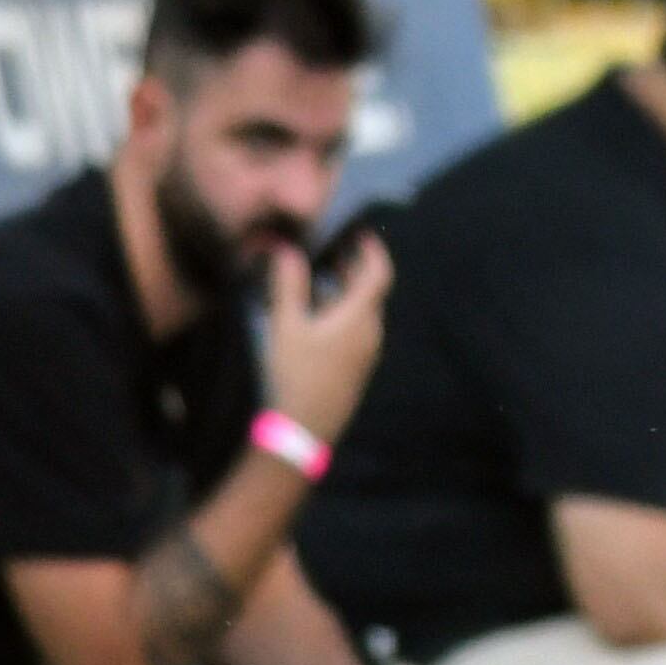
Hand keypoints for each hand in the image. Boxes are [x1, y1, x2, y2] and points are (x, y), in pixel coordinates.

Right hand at [260, 233, 391, 443]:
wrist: (301, 432)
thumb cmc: (294, 374)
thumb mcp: (286, 326)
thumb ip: (288, 285)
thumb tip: (287, 248)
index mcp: (361, 317)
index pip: (379, 274)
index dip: (372, 250)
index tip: (359, 232)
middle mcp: (371, 333)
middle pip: (370, 292)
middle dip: (353, 268)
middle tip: (330, 248)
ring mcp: (365, 354)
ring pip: (361, 312)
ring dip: (344, 291)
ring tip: (317, 276)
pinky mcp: (354, 370)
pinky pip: (354, 331)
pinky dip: (340, 312)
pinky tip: (314, 314)